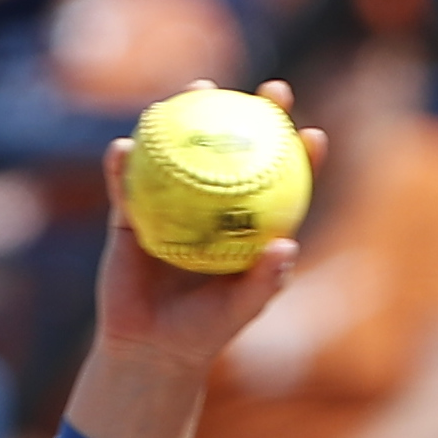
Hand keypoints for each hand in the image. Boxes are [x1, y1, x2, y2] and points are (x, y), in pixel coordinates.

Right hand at [68, 82, 326, 437]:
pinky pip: (126, 183)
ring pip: (180, 150)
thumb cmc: (203, 333)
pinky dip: (124, 163)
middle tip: (267, 91)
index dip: (298, 157)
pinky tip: (124, 146)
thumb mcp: (239, 309)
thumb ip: (264, 280)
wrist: (151, 349)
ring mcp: (170, 203)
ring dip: (188, 112)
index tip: (312, 137)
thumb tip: (288, 245)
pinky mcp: (131, 214)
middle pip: (233, 147)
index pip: (279, 183)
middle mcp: (210, 205)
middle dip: (253, 111)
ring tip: (195, 88)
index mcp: (243, 225)